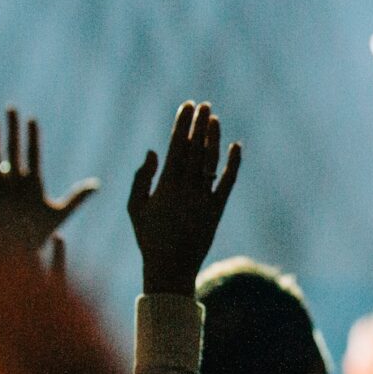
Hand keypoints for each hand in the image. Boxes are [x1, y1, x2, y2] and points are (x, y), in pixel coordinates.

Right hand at [0, 109, 99, 250]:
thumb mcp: (60, 213)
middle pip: (14, 148)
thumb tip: (97, 184)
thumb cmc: (40, 233)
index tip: (32, 119)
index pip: (33, 153)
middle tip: (12, 107)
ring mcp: (0, 185)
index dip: (32, 136)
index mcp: (34, 181)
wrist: (18, 249)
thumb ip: (77, 197)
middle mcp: (16, 179)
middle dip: (13, 128)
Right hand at [128, 101, 240, 295]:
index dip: (182, 124)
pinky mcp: (217, 209)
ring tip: (215, 119)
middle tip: (204, 105)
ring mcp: (204, 198)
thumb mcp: (136, 208)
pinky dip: (233, 163)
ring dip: (214, 139)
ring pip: (211, 161)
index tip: (187, 106)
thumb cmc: (149, 237)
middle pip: (196, 148)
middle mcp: (187, 188)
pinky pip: (228, 182)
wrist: (171, 268)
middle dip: (199, 125)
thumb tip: (153, 151)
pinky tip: (236, 146)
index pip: (176, 146)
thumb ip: (142, 178)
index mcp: (166, 185)